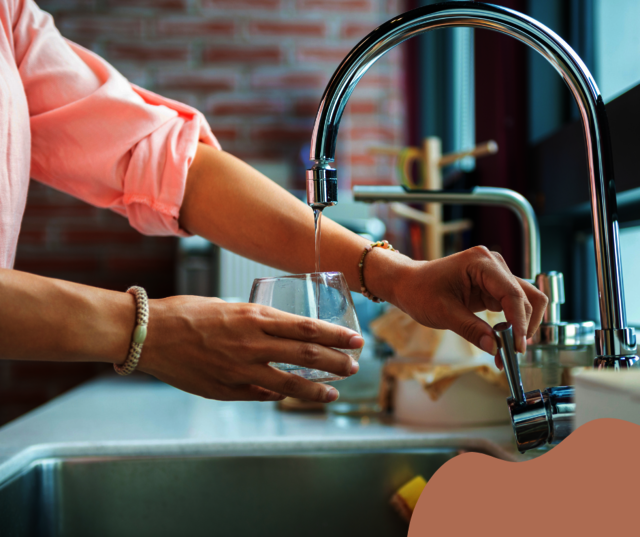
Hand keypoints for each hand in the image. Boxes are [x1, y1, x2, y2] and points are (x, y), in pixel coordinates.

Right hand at [137, 297, 362, 402]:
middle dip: (335, 361)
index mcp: (253, 316)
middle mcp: (251, 343)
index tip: (354, 339)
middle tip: (354, 365)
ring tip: (334, 393)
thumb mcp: (227, 307)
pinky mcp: (225, 390)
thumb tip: (278, 337)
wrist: (148, 333)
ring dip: (316, 389)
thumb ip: (254, 323)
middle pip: (305, 353)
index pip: (305, 327)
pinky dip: (278, 396)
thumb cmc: (186, 313)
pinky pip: (260, 395)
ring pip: (288, 382)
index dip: (334, 335)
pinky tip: (291, 397)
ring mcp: (239, 369)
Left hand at [379, 246, 547, 368]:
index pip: (512, 293)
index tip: (517, 347)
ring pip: (525, 301)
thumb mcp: (444, 313)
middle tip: (512, 354)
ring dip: (521, 326)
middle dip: (522, 326)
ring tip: (508, 349)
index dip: (519, 322)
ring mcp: (495, 275)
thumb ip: (471, 329)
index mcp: (480, 262)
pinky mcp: (493, 287)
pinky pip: (513, 306)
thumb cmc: (420, 291)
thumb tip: (496, 348)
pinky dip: (513, 324)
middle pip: (526, 297)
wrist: (408, 284)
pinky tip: (502, 341)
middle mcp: (493, 264)